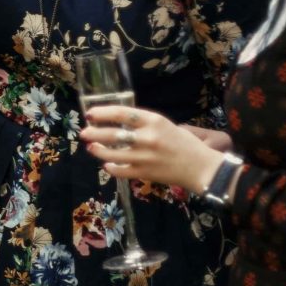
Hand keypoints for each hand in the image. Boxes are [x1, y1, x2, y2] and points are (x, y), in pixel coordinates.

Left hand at [80, 105, 225, 194]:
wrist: (202, 168)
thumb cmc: (184, 144)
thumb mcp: (165, 125)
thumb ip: (143, 123)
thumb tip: (116, 121)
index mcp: (154, 121)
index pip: (121, 113)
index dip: (102, 113)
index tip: (90, 114)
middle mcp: (148, 138)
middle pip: (112, 134)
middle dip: (93, 133)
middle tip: (83, 133)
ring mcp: (145, 157)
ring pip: (112, 154)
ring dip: (98, 150)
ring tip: (91, 147)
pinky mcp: (146, 173)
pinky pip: (121, 171)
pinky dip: (111, 168)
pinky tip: (107, 165)